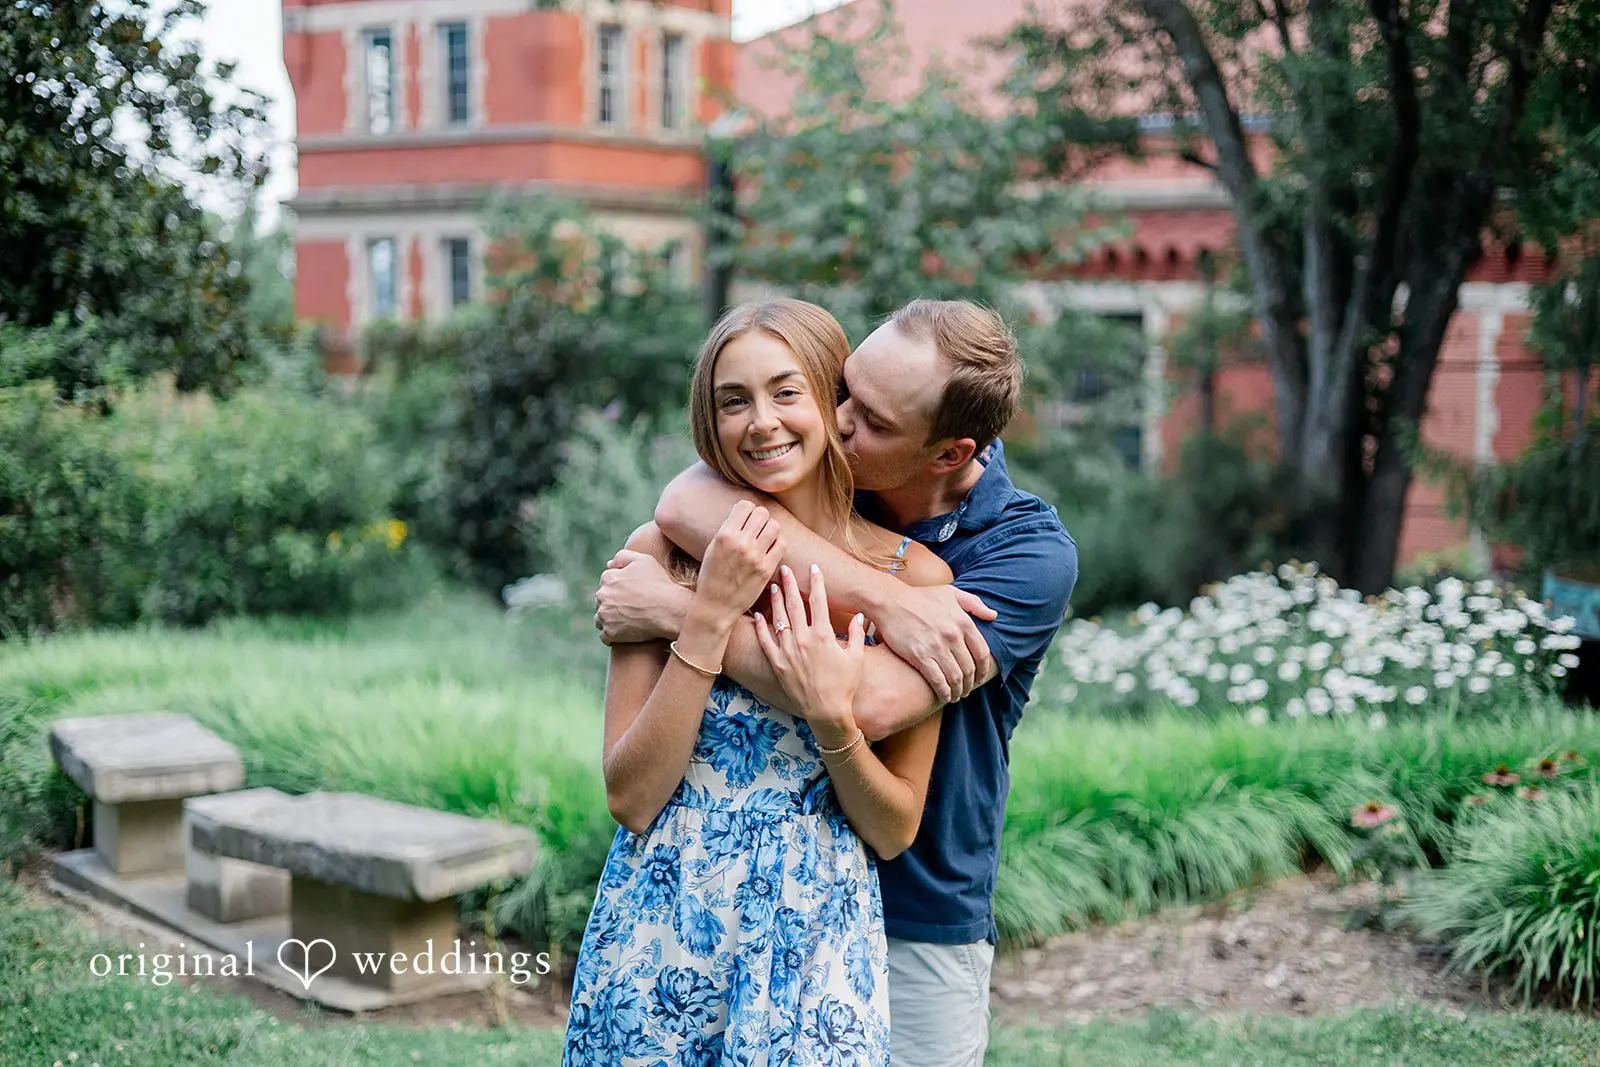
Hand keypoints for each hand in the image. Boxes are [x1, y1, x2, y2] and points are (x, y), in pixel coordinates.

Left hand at [594, 550, 693, 643]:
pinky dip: (613, 636)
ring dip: (610, 620)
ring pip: (601, 618)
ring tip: (628, 621)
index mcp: (608, 578)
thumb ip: (623, 556)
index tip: (631, 594)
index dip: (620, 588)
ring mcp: (605, 615)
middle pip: (602, 601)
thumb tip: (609, 564)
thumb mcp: (644, 560)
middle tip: (631, 608)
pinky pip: (605, 636)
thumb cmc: (659, 584)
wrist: (670, 610)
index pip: (606, 583)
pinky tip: (626, 633)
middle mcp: (602, 596)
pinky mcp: (610, 633)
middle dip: (612, 603)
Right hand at [694, 501, 783, 623]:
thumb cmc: (711, 576)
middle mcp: (741, 543)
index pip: (745, 505)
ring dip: (770, 529)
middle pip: (762, 513)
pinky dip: (777, 544)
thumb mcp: (712, 548)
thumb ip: (728, 529)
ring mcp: (756, 557)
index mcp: (724, 535)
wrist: (716, 606)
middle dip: (760, 518)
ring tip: (764, 538)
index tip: (746, 518)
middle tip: (756, 528)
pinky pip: (782, 544)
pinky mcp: (767, 569)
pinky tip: (769, 550)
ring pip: (775, 526)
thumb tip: (744, 512)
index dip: (747, 509)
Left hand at [753, 563, 864, 739]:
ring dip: (775, 601)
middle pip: (794, 605)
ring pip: (778, 619)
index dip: (817, 582)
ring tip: (773, 586)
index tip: (814, 568)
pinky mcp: (777, 663)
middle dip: (789, 584)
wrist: (826, 712)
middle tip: (785, 568)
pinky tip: (756, 615)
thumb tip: (860, 616)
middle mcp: (803, 639)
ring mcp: (788, 651)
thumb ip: (858, 634)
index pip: (819, 601)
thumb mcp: (857, 658)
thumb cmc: (844, 686)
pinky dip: (760, 627)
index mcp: (823, 635)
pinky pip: (765, 641)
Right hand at [873, 584, 996, 704]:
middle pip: (969, 669)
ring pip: (955, 678)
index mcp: (963, 621)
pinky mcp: (920, 656)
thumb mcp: (951, 593)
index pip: (982, 653)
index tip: (980, 678)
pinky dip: (944, 692)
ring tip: (956, 696)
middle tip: (967, 690)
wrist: (890, 601)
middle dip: (970, 684)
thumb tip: (993, 616)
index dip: (984, 670)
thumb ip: (974, 603)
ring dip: (958, 691)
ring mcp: (936, 647)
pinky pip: (938, 681)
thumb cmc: (920, 597)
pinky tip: (945, 696)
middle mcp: (953, 635)